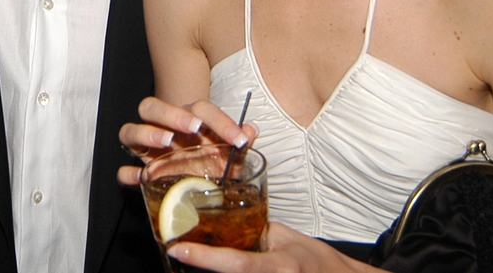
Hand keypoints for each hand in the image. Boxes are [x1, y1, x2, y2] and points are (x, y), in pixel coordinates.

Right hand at [118, 97, 255, 186]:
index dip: (220, 120)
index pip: (200, 108)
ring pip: (130, 130)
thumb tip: (251, 130)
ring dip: (146, 133)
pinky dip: (130, 175)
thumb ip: (239, 144)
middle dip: (171, 113)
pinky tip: (141, 180)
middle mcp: (164, 130)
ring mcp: (148, 150)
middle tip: (193, 126)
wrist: (203, 193)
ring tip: (166, 142)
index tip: (238, 139)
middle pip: (152, 107)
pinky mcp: (141, 175)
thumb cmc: (214, 167)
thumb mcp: (231, 158)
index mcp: (189, 121)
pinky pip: (124, 172)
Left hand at [168, 223, 367, 272]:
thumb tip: (222, 224)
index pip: (235, 263)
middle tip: (179, 253)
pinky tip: (214, 263)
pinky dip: (226, 270)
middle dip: (202, 267)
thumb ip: (255, 232)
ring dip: (213, 269)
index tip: (176, 248)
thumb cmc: (315, 260)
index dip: (204, 257)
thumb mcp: (284, 239)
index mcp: (280, 266)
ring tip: (194, 258)